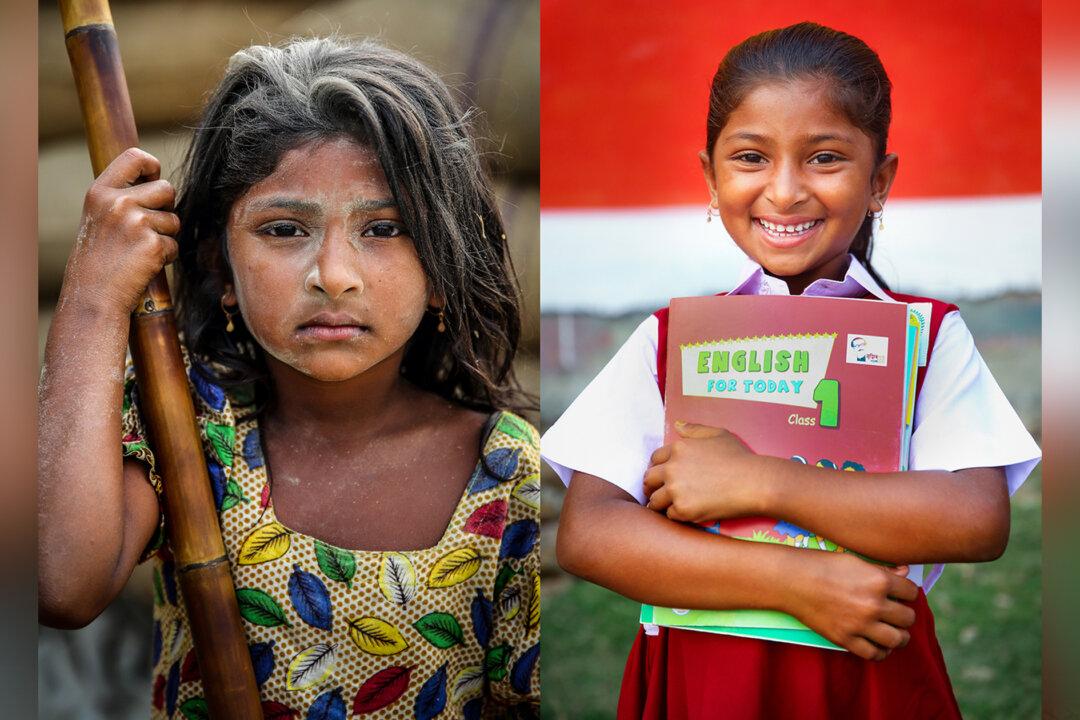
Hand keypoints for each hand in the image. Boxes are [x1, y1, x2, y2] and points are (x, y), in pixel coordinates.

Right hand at [61, 148, 179, 315]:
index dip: (152, 165)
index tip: (153, 178)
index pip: (135, 157)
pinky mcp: (153, 245)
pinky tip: (143, 264)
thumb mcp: (99, 217)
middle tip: (148, 226)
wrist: (92, 295)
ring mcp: (136, 223)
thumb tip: (157, 182)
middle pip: (167, 188)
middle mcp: (118, 202)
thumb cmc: (98, 258)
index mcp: (100, 191)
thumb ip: (122, 196)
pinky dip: (165, 256)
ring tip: (139, 250)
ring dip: (165, 235)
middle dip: (166, 207)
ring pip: (174, 219)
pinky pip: (174, 244)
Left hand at [643, 421, 762, 522]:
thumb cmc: (739, 458)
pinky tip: (689, 512)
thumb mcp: (718, 434)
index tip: (664, 476)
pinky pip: (669, 515)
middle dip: (653, 486)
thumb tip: (677, 424)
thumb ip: (694, 430)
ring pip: (654, 500)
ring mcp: (675, 490)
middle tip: (663, 493)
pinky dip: (677, 515)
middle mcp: (672, 468)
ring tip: (673, 505)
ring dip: (662, 503)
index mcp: (678, 449)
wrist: (753, 482)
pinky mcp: (682, 509)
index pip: (654, 459)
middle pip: (649, 479)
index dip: (659, 467)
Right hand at [789, 552, 917, 660]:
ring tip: (893, 631)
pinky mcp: (846, 639)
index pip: (912, 592)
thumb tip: (904, 573)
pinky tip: (878, 644)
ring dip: (899, 636)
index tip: (900, 593)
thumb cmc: (822, 565)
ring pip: (898, 639)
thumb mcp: (854, 560)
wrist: (791, 580)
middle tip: (896, 612)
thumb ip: (882, 569)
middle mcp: (873, 604)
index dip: (907, 592)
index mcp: (878, 580)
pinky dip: (881, 651)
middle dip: (904, 614)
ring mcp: (860, 624)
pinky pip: (874, 654)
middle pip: (908, 618)